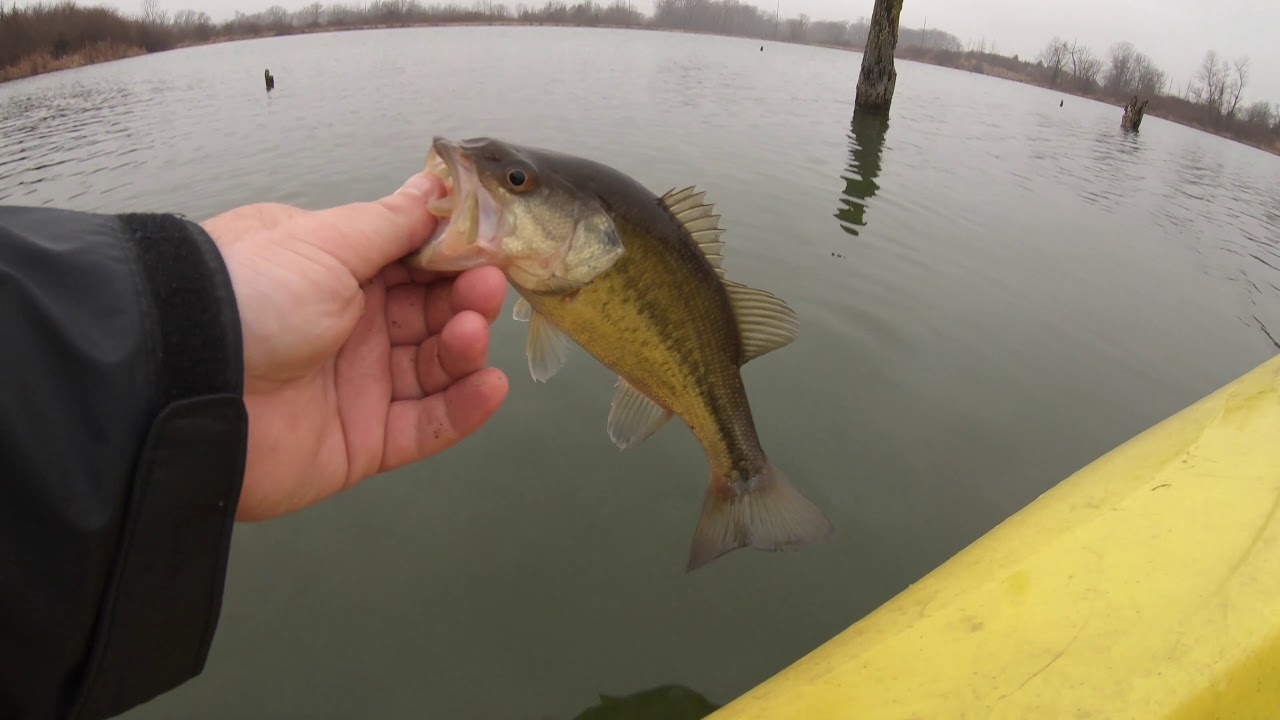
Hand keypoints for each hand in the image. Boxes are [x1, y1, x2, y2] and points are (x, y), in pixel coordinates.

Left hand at [201, 173, 508, 520]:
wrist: (185, 382)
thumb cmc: (250, 296)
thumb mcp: (325, 242)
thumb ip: (392, 222)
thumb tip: (434, 184)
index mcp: (336, 273)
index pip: (413, 263)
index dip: (453, 257)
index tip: (491, 247)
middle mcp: (349, 327)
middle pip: (431, 315)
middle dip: (465, 300)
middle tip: (486, 287)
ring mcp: (356, 386)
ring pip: (434, 369)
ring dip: (464, 350)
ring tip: (472, 334)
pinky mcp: (361, 443)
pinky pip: (425, 427)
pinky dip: (462, 410)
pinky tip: (487, 387)